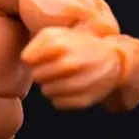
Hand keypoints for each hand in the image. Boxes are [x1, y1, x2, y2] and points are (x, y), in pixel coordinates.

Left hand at [21, 26, 138, 110]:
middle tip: (52, 68)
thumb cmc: (77, 46)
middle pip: (37, 76)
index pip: (29, 58)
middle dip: (41, 73)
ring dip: (50, 86)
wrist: (111, 61)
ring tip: (61, 78)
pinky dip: (60, 98)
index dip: (32, 59)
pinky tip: (69, 89)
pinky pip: (58, 103)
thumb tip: (27, 60)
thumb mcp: (57, 34)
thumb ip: (38, 43)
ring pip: (47, 91)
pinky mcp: (84, 99)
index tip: (41, 57)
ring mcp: (79, 82)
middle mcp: (71, 63)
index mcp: (61, 44)